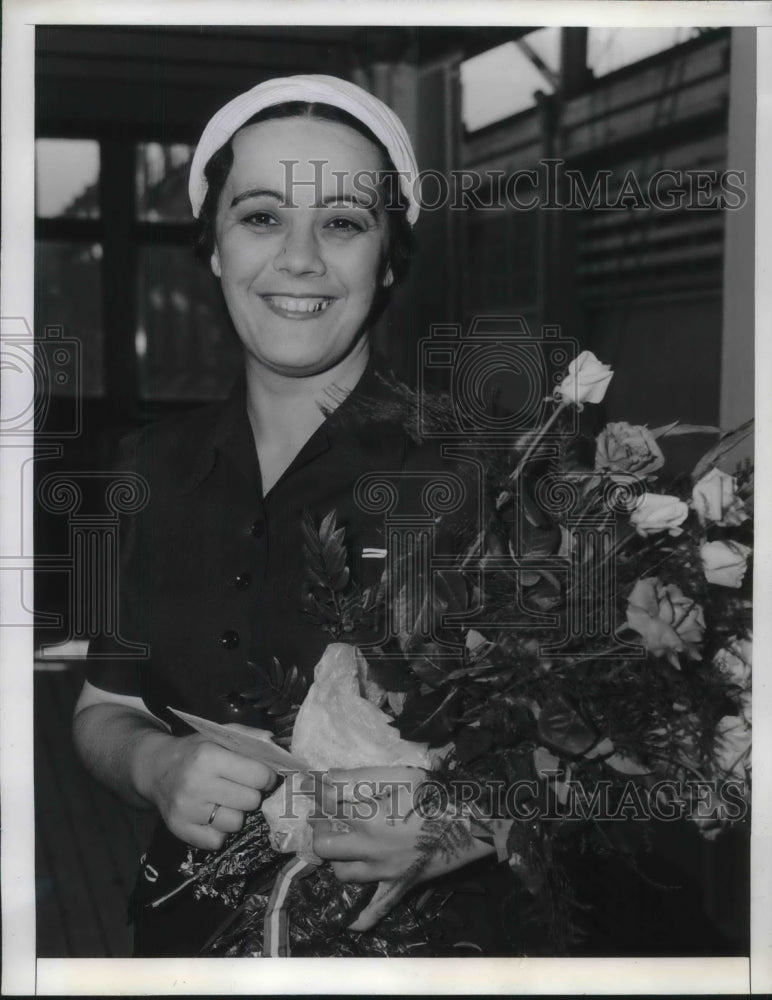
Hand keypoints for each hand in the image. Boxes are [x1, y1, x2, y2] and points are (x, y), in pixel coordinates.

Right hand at [135, 725, 277, 849]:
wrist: (156, 769)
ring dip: (236, 814)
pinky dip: (219, 832)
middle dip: (251, 795)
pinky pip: (217, 841)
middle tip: (241, 788)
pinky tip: (212, 816)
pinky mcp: (180, 830)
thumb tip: (276, 747)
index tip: (263, 776)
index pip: (258, 776)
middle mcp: (196, 784)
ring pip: (235, 823)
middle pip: (250, 801)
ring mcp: (187, 809)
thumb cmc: (194, 752)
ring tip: (225, 801)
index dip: (267, 777)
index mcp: (208, 756)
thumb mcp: (218, 736)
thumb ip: (249, 736)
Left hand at [309, 766, 492, 930]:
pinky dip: (360, 918)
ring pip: (343, 874)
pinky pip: (375, 910)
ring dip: (336, 861)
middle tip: (325, 820)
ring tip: (342, 848)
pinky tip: (349, 922)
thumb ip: (359, 777)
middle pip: (325, 845)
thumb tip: (327, 778)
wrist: (468, 824)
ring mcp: (383, 872)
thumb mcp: (398, 775)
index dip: (318, 797)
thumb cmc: (434, 795)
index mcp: (367, 816)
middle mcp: (368, 847)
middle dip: (319, 831)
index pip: (327, 807)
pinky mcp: (399, 887)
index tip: (313, 790)